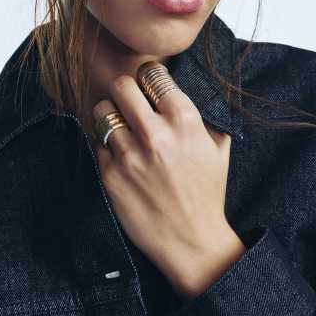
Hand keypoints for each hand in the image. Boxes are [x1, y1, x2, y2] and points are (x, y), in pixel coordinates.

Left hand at [92, 62, 235, 292]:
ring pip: (102, 110)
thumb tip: (180, 86)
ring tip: (120, 126)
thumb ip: (203, 112)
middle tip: (129, 101)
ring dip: (110, 115)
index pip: (152, 73)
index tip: (148, 84)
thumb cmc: (207, 191)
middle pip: (121, 85)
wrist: (192, 242)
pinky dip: (106, 145)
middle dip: (125, 90)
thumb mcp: (218, 146)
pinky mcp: (110, 175)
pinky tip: (120, 155)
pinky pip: (97, 142)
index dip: (149, 76)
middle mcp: (155, 133)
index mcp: (184, 120)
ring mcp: (129, 154)